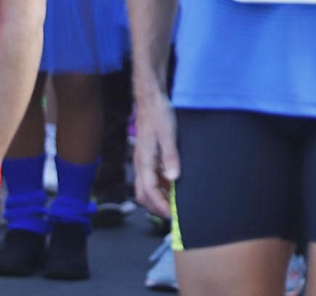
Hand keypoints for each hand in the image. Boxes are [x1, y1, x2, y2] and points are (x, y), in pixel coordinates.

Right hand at [132, 89, 179, 219]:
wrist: (151, 100)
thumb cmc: (159, 115)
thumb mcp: (168, 134)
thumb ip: (170, 156)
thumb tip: (174, 178)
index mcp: (144, 161)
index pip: (149, 191)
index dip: (160, 205)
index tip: (172, 215)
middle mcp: (141, 164)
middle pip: (143, 194)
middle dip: (156, 207)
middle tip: (173, 214)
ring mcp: (143, 161)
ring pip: (146, 187)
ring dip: (158, 197)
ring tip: (174, 203)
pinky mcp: (148, 156)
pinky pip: (151, 177)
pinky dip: (160, 186)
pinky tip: (173, 185)